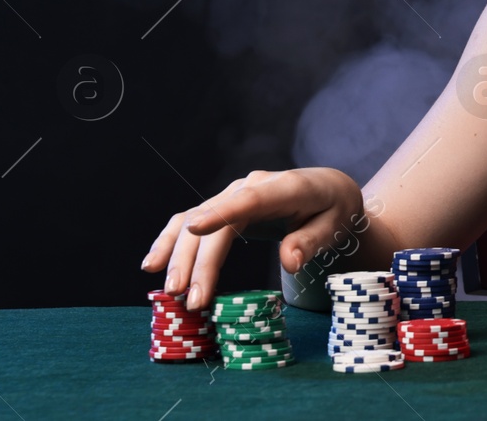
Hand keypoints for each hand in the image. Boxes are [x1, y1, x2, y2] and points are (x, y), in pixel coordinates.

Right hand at [139, 167, 365, 311]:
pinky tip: (152, 264)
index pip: (249, 200)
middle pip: (217, 221)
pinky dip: (169, 241)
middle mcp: (252, 186)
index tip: (195, 229)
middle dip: (199, 261)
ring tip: (170, 291)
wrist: (326, 190)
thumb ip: (311, 241)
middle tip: (191, 300)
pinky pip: (189, 221)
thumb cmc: (333, 210)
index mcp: (286, 187)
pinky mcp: (222, 206)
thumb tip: (290, 261)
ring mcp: (233, 194)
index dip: (221, 213)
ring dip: (178, 255)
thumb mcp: (335, 226)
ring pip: (195, 220)